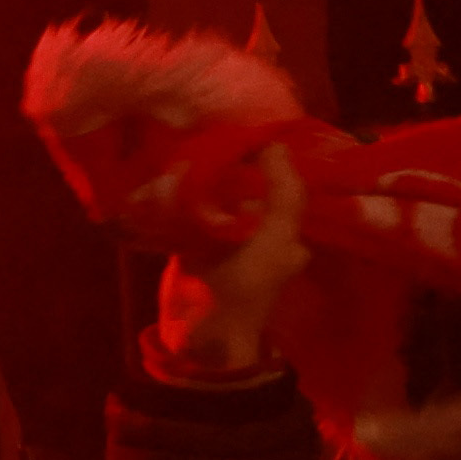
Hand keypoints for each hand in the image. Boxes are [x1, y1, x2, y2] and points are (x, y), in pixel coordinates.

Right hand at [150, 146, 313, 377]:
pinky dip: (184, 192)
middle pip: (250, 182)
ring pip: (220, 193)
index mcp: (287, 228)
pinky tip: (172, 171)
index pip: (283, 178)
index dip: (270, 151)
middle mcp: (261, 229)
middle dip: (235, 159)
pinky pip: (193, 208)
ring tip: (191, 142)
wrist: (200, 335)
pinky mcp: (194, 241)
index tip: (247, 124)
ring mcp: (226, 235)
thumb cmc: (244, 289)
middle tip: (213, 128)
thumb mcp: (274, 242)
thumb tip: (275, 144)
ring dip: (208, 173)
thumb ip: (283, 196)